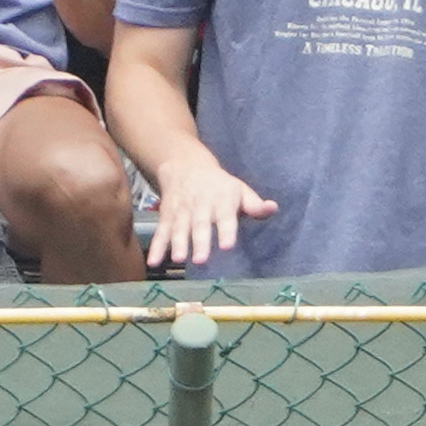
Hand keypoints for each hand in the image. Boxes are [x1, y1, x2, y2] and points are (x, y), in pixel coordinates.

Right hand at [144, 147, 269, 269]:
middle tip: (201, 260)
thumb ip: (254, 205)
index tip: (227, 246)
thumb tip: (273, 208)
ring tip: (179, 259)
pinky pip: (161, 232)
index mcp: (221, 200)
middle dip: (200, 242)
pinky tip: (153, 261)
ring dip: (178, 244)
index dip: (226, 231)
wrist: (185, 165)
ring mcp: (182, 212)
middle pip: (200, 225)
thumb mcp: (239, 190)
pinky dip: (156, 247)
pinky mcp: (167, 216)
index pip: (225, 217)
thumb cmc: (219, 185)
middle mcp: (200, 206)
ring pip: (179, 229)